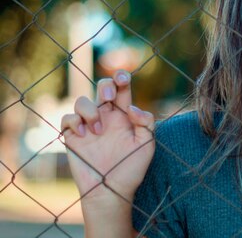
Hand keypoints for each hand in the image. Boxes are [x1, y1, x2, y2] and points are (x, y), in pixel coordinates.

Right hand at [61, 71, 155, 206]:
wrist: (112, 191)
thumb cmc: (131, 168)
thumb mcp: (147, 144)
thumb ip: (146, 122)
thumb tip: (132, 107)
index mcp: (124, 114)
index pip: (122, 88)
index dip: (121, 77)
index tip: (123, 78)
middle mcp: (106, 116)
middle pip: (102, 87)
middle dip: (105, 86)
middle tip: (109, 100)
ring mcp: (88, 125)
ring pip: (82, 100)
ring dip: (90, 110)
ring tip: (98, 130)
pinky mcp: (73, 136)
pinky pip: (67, 118)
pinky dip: (74, 121)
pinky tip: (85, 134)